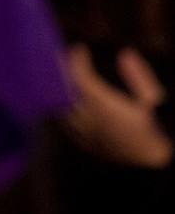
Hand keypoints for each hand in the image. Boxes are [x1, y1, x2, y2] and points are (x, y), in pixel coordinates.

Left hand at [67, 46, 172, 168]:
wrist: (151, 165)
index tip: (80, 48)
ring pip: (63, 107)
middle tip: (63, 56)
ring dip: (59, 88)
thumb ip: (139, 76)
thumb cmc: (153, 129)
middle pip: (67, 90)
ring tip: (61, 73)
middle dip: (63, 71)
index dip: (78, 61)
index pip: (83, 78)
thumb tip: (125, 53)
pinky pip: (66, 123)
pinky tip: (63, 99)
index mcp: (105, 106)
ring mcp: (87, 133)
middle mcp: (92, 119)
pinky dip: (61, 107)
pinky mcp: (87, 144)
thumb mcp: (153, 100)